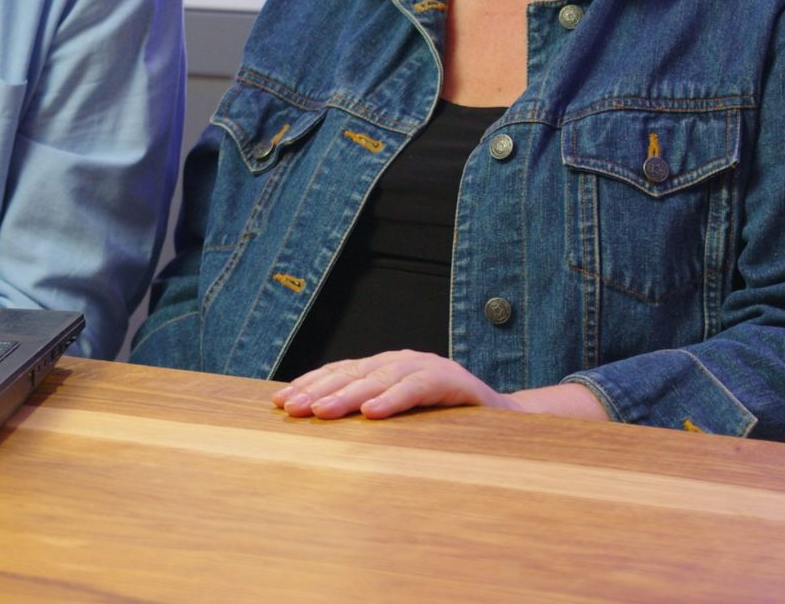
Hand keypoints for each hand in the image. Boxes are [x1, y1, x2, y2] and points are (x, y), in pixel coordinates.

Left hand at [272, 349, 516, 419]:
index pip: (339, 372)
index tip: (279, 402)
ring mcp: (426, 367)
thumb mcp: (401, 414)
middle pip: (352, 374)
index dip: (309, 384)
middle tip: (290, 409)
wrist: (504, 420)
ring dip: (347, 395)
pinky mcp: (451, 381)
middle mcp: (400, 361)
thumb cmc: (446, 419)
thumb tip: (318, 423)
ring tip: (321, 411)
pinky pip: (417, 389)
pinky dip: (393, 400)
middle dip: (317, 391)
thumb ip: (368, 411)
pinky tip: (372, 413)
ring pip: (379, 379)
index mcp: (384, 366)